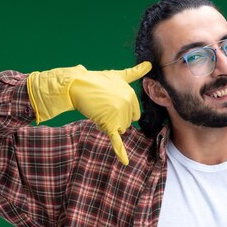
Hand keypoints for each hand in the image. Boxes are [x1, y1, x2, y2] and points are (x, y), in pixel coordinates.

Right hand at [28, 62, 151, 164]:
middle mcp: (128, 104)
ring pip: (119, 130)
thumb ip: (134, 73)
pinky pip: (116, 139)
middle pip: (127, 123)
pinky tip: (125, 162)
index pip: (134, 114)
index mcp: (132, 95)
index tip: (111, 104)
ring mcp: (118, 114)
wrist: (77, 85)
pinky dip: (120, 152)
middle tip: (103, 107)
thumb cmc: (96, 81)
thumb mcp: (117, 76)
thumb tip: (149, 64)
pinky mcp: (108, 123)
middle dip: (116, 119)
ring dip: (109, 125)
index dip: (122, 112)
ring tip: (99, 111)